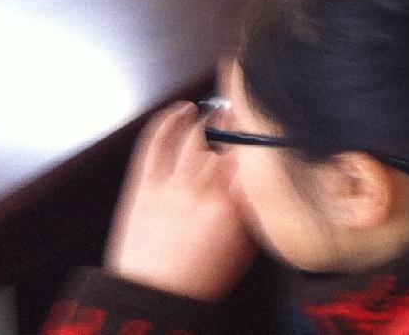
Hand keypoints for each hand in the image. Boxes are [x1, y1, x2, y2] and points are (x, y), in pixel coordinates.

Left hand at [104, 102, 256, 302]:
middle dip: (236, 121)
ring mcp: (170, 185)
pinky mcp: (144, 186)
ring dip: (207, 117)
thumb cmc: (201, 276)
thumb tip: (263, 172)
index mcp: (232, 204)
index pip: (252, 152)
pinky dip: (166, 121)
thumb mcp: (246, 243)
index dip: (259, 133)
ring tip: (215, 110)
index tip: (264, 126)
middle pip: (225, 138)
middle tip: (244, 111)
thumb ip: (256, 204)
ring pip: (193, 134)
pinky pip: (155, 143)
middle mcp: (203, 189)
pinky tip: (179, 112)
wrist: (154, 296)